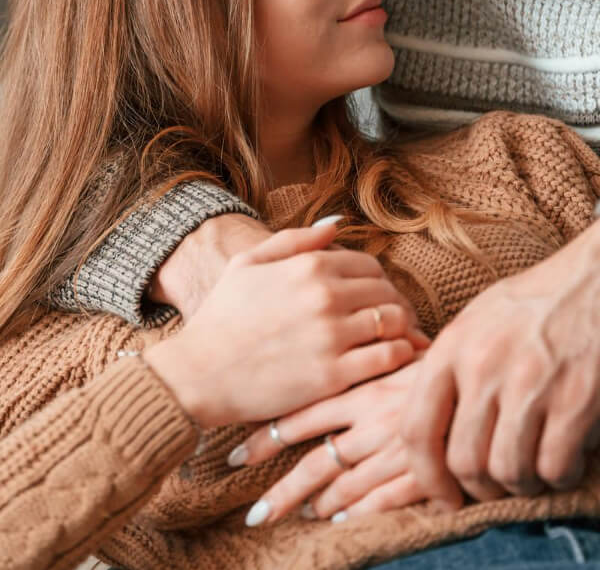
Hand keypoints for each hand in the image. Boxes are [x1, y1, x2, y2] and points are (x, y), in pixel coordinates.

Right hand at [143, 217, 427, 429]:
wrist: (198, 373)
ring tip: (394, 342)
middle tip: (392, 323)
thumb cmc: (220, 317)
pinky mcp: (334, 375)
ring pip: (394, 323)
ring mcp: (331, 336)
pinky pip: (389, 358)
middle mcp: (324, 296)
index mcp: (308, 267)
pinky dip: (399, 357)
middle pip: (387, 293)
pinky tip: (390, 361)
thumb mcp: (247, 264)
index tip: (372, 299)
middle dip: (394, 306)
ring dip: (401, 330)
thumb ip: (294, 240)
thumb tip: (336, 225)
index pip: (370, 266)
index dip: (377, 282)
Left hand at [231, 362, 432, 525]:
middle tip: (254, 513)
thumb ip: (368, 357)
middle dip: (282, 489)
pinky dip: (358, 512)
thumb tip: (337, 356)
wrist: (501, 364)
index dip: (267, 436)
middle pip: (316, 461)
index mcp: (362, 386)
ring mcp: (398, 448)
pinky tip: (338, 521)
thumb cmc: (448, 352)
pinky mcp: (426, 471)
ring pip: (346, 486)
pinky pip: (384, 500)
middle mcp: (373, 419)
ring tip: (294, 516)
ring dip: (318, 504)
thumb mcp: (401, 345)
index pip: (303, 414)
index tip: (237, 453)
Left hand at [399, 216, 599, 507]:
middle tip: (502, 484)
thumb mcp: (479, 319)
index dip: (426, 476)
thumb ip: (455, 368)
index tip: (444, 498)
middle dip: (481, 488)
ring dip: (524, 485)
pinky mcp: (578, 399)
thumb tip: (439, 428)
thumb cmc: (544, 298)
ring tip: (538, 471)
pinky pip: (556, 467)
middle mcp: (483, 367)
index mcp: (452, 347)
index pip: (415, 429)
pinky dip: (562, 477)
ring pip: (508, 471)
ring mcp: (530, 384)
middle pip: (463, 462)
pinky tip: (570, 462)